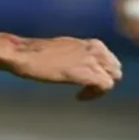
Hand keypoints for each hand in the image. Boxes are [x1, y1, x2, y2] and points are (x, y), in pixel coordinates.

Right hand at [7, 37, 121, 100]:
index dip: (101, 70)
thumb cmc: (33, 54)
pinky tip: (79, 97)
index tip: (87, 80)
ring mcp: (89, 60)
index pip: (108, 57)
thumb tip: (73, 62)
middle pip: (115, 67)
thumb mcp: (59, 49)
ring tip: (86, 93)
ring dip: (101, 87)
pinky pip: (105, 85)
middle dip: (105, 79)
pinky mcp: (85, 72)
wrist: (23, 54)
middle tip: (89, 89)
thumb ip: (72, 54)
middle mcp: (91, 49)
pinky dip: (94, 94)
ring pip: (113, 76)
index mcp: (85, 43)